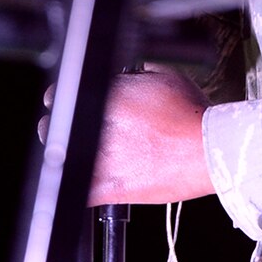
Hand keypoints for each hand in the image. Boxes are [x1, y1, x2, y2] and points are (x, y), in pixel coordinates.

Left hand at [41, 64, 215, 204]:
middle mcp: (98, 125)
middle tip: (68, 126)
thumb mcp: (164, 75)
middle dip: (58, 125)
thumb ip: (137, 72)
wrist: (209, 149)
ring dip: (63, 153)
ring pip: (60, 157)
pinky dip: (75, 185)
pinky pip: (80, 191)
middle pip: (52, 126)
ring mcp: (102, 159)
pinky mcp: (111, 188)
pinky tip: (78, 179)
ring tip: (77, 151)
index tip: (65, 101)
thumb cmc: (191, 113)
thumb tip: (130, 71)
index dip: (60, 97)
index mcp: (106, 95)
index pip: (58, 94)